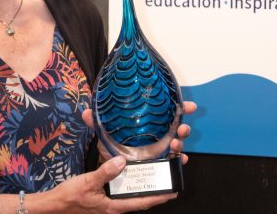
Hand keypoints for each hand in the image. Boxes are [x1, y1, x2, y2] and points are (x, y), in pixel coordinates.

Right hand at [45, 155, 176, 213]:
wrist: (55, 205)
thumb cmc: (71, 197)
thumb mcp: (88, 182)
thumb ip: (105, 172)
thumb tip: (122, 160)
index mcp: (115, 207)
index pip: (142, 203)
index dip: (159, 197)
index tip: (174, 191)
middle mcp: (115, 207)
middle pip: (140, 200)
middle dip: (155, 191)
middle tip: (168, 179)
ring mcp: (109, 204)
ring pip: (132, 196)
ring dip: (143, 187)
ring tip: (154, 175)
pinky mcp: (104, 199)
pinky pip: (122, 192)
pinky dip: (129, 183)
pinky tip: (130, 173)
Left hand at [82, 101, 196, 164]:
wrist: (109, 170)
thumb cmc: (110, 147)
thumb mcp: (104, 133)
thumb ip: (96, 123)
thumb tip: (87, 113)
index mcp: (148, 124)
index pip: (167, 113)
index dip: (180, 108)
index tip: (189, 105)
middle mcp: (157, 136)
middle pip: (176, 129)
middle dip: (183, 127)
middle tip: (182, 128)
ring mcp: (159, 151)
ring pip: (176, 145)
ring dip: (180, 144)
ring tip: (175, 145)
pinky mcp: (157, 165)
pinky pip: (172, 164)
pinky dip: (178, 163)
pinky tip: (180, 162)